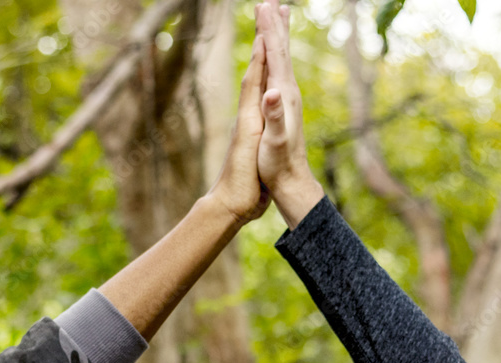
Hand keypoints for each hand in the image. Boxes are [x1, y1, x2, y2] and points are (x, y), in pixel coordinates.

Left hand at [206, 34, 270, 226]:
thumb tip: (266, 98)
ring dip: (264, 63)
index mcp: (249, 119)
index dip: (262, 55)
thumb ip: (260, 124)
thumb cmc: (242, 183)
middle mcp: (247, 118)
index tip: (267, 27)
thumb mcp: (251, 152)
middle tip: (265, 18)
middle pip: (255, 75)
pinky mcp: (256, 136)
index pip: (254, 80)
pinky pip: (262, 103)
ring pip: (258, 86)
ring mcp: (250, 126)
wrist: (231, 206)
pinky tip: (269, 85)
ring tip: (268, 42)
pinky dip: (267, 87)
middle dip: (261, 48)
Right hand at [255, 0, 323, 228]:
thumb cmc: (279, 164)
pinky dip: (277, 57)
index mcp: (284, 95)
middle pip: (282, 51)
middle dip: (275, 25)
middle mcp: (289, 93)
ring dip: (278, 37)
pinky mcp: (286, 106)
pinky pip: (281, 72)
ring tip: (277, 17)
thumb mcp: (274, 141)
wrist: (292, 181)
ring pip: (283, 59)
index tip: (263, 6)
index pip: (276, 56)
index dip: (268, 31)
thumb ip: (274, 115)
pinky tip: (276, 56)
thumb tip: (273, 92)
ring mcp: (289, 99)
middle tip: (271, 0)